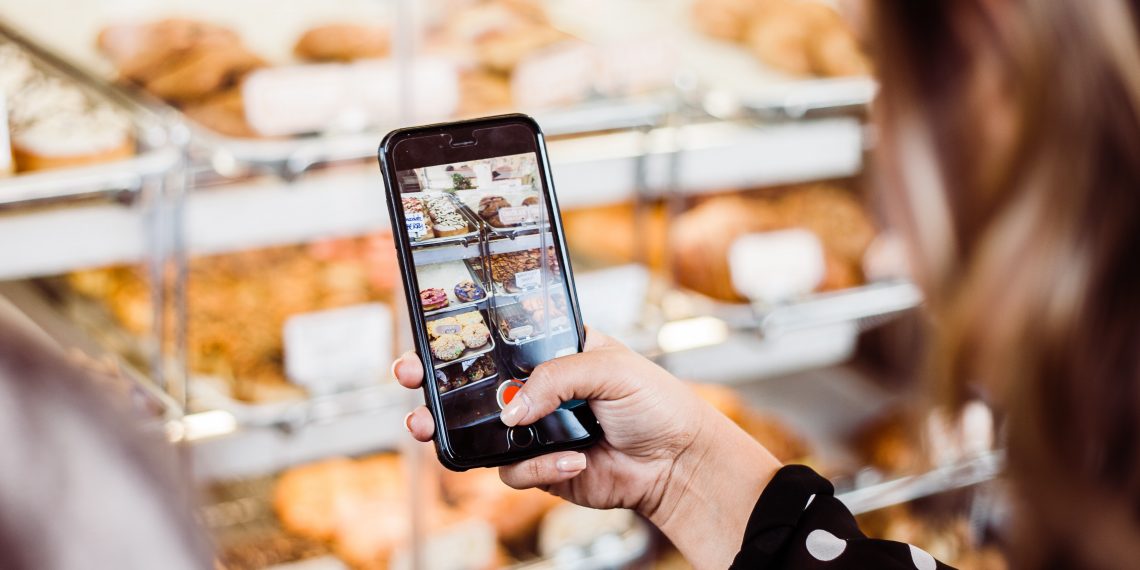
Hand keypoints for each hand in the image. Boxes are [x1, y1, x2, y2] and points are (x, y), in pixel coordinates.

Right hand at [393, 328, 780, 568]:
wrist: (678, 463)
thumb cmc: (656, 403)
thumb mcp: (610, 367)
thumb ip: (555, 378)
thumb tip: (511, 410)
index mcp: (554, 352)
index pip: (500, 339)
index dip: (463, 336)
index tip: (430, 333)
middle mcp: (539, 390)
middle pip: (474, 386)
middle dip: (434, 384)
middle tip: (409, 379)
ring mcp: (537, 431)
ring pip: (480, 433)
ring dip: (456, 432)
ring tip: (430, 428)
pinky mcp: (542, 470)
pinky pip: (514, 471)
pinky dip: (540, 467)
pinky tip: (575, 461)